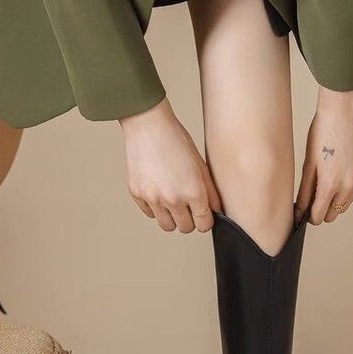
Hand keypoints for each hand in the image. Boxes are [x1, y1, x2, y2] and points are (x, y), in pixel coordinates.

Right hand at [120, 98, 220, 232]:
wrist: (148, 125)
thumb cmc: (177, 141)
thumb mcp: (201, 165)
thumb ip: (210, 193)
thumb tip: (215, 213)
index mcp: (193, 192)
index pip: (204, 225)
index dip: (205, 220)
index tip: (202, 214)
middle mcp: (173, 199)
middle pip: (185, 228)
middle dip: (189, 219)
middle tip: (187, 205)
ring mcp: (153, 199)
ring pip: (167, 226)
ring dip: (172, 217)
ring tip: (172, 200)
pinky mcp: (138, 194)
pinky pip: (150, 213)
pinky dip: (155, 207)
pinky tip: (158, 189)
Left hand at [295, 85, 352, 225]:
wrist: (345, 107)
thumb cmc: (324, 130)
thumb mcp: (309, 162)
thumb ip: (306, 190)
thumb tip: (300, 210)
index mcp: (331, 184)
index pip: (320, 216)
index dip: (311, 216)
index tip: (306, 212)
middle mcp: (349, 184)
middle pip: (335, 213)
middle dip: (324, 209)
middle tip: (315, 197)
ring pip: (347, 201)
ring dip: (336, 199)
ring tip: (327, 181)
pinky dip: (348, 183)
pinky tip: (340, 166)